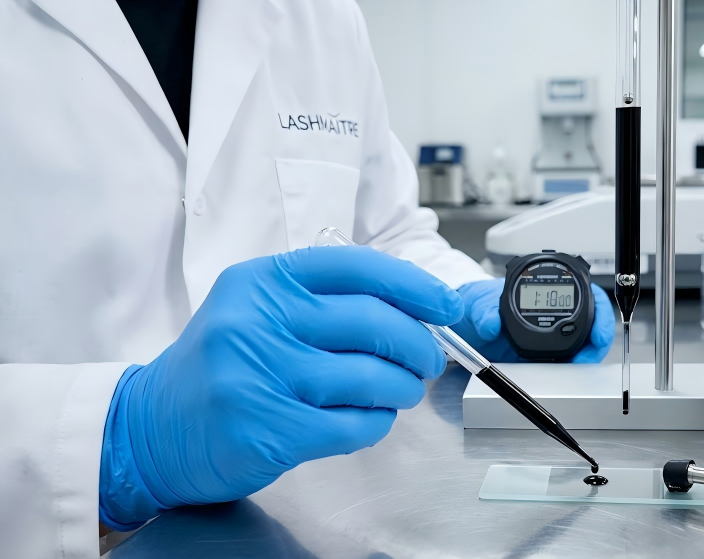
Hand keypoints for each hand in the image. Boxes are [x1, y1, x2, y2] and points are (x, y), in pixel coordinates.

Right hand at [99, 247, 462, 528]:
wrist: (152, 428)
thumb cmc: (220, 366)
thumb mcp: (256, 309)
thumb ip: (323, 302)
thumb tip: (413, 310)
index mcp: (262, 281)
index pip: (358, 267)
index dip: (414, 286)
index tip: (444, 306)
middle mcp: (258, 321)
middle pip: (375, 322)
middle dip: (418, 345)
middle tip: (426, 360)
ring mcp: (261, 377)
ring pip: (372, 377)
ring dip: (401, 389)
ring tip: (399, 392)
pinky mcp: (268, 430)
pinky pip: (354, 425)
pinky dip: (377, 424)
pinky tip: (370, 419)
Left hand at [450, 278, 614, 363]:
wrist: (464, 323)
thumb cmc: (476, 302)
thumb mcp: (478, 303)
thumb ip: (485, 312)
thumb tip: (490, 324)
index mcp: (546, 293)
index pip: (587, 297)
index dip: (599, 315)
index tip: (598, 332)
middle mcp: (552, 315)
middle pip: (590, 326)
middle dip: (596, 343)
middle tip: (589, 356)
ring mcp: (548, 336)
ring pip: (580, 347)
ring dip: (585, 357)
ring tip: (578, 367)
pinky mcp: (539, 357)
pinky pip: (561, 364)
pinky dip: (568, 370)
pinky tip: (565, 374)